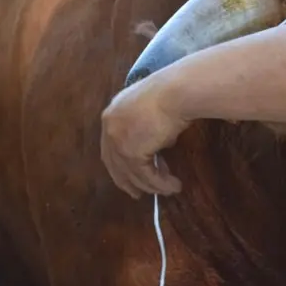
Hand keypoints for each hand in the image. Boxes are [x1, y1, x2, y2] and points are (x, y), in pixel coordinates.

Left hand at [100, 78, 189, 197]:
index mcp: (112, 115)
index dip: (120, 165)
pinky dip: (161, 183)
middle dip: (128, 182)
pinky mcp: (131, 152)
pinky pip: (146, 175)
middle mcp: (109, 129)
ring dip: (153, 186)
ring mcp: (117, 141)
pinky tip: (174, 185)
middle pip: (115, 165)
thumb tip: (161, 146)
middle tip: (139, 193)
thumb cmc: (172, 94)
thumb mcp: (153, 110)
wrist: (176, 91)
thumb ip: (148, 128)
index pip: (110, 147)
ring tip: (170, 190)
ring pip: (133, 174)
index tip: (132, 176)